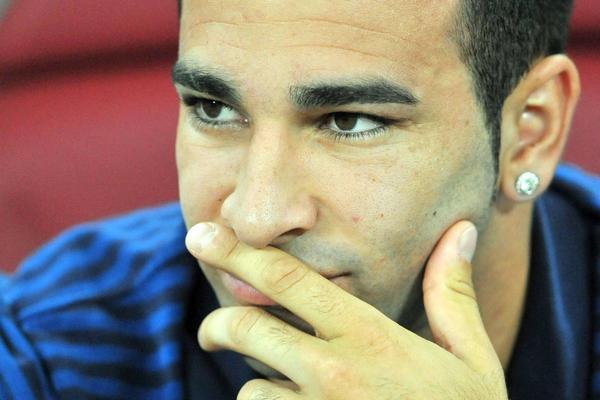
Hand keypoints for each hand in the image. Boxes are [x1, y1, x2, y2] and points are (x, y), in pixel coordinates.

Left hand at [185, 221, 507, 398]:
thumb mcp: (470, 358)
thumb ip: (453, 294)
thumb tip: (462, 231)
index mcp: (369, 336)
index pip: (288, 279)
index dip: (237, 251)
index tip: (201, 236)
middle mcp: (334, 372)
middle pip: (246, 329)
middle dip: (217, 324)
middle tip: (211, 330)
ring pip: (250, 392)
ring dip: (258, 389)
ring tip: (283, 394)